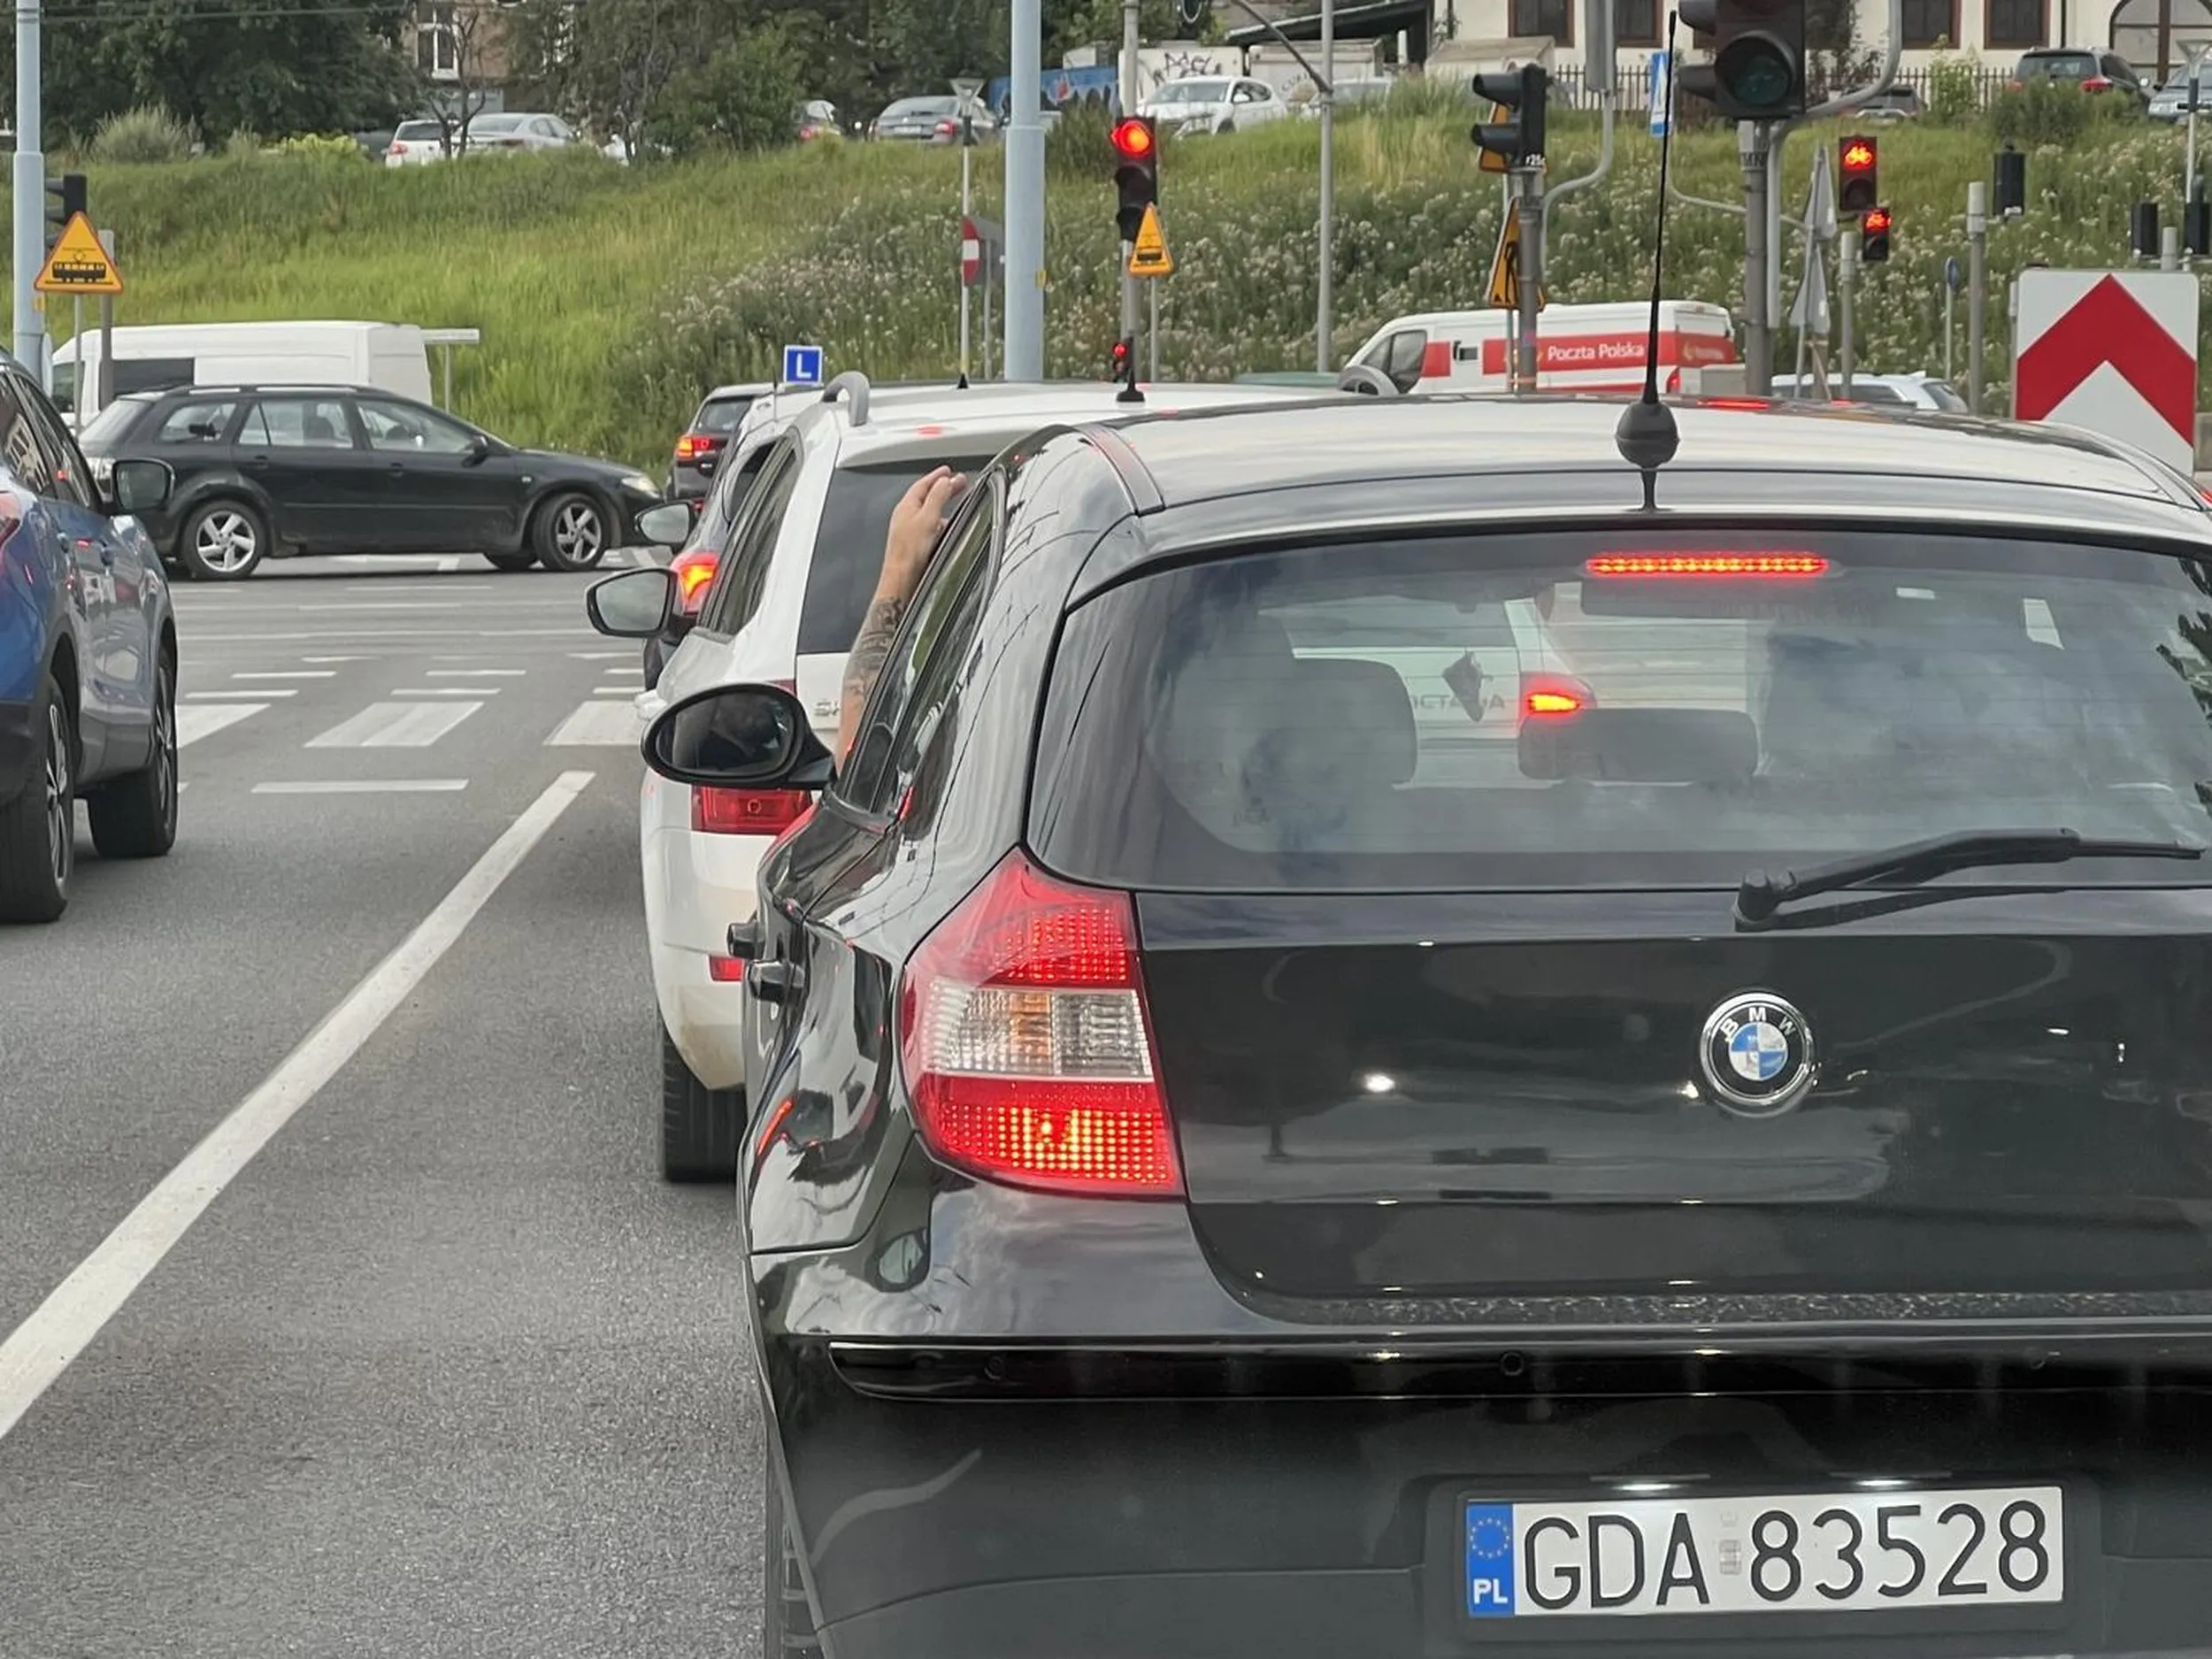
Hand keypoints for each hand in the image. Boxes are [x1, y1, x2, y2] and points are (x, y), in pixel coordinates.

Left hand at [879, 466, 965, 604]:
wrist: (902, 578)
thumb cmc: (909, 551)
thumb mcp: (928, 517)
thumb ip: (937, 496)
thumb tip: (944, 480)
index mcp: (906, 506)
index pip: (923, 484)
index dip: (937, 476)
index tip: (948, 470)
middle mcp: (906, 517)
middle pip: (926, 496)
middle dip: (943, 488)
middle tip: (958, 482)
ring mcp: (910, 530)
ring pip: (928, 511)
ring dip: (942, 505)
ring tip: (956, 503)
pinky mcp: (915, 544)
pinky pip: (930, 527)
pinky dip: (941, 523)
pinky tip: (948, 529)